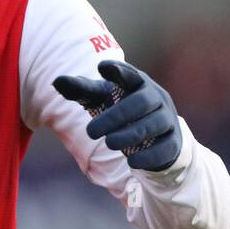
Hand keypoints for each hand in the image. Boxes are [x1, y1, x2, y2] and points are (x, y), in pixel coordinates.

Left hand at [53, 59, 182, 171]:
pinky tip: (131, 162)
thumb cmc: (122, 110)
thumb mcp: (101, 98)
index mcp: (138, 84)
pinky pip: (164, 148)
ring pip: (154, 125)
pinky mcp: (173, 143)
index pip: (131, 74)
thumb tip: (56, 81)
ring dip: (129, 135)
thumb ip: (80, 89)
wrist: (154, 138)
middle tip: (90, 131)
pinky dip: (148, 156)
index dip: (119, 70)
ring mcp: (168, 120)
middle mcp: (157, 99)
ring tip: (108, 143)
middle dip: (116, 116)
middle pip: (141, 102)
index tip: (102, 67)